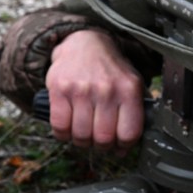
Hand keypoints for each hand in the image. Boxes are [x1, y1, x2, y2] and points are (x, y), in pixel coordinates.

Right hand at [46, 29, 144, 152]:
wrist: (85, 43)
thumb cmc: (111, 70)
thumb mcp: (132, 84)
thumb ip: (133, 114)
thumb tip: (124, 149)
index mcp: (129, 90)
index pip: (129, 133)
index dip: (123, 146)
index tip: (119, 145)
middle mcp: (107, 90)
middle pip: (103, 139)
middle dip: (101, 145)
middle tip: (99, 139)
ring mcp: (82, 89)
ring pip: (80, 136)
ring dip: (81, 140)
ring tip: (85, 131)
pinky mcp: (59, 90)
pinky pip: (59, 127)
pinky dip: (63, 134)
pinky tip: (69, 127)